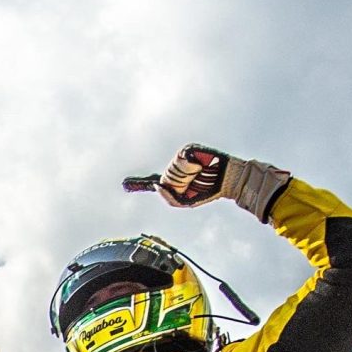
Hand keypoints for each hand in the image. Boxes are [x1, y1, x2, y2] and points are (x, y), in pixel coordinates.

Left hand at [124, 143, 290, 222]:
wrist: (227, 179)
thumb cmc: (208, 190)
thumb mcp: (186, 202)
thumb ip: (170, 199)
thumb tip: (157, 186)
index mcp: (174, 178)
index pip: (154, 179)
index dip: (139, 183)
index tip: (125, 185)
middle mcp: (175, 166)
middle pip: (165, 178)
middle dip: (178, 185)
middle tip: (193, 184)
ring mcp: (180, 156)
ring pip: (172, 170)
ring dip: (186, 177)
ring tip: (199, 175)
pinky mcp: (188, 149)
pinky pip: (181, 160)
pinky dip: (190, 166)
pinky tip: (200, 166)